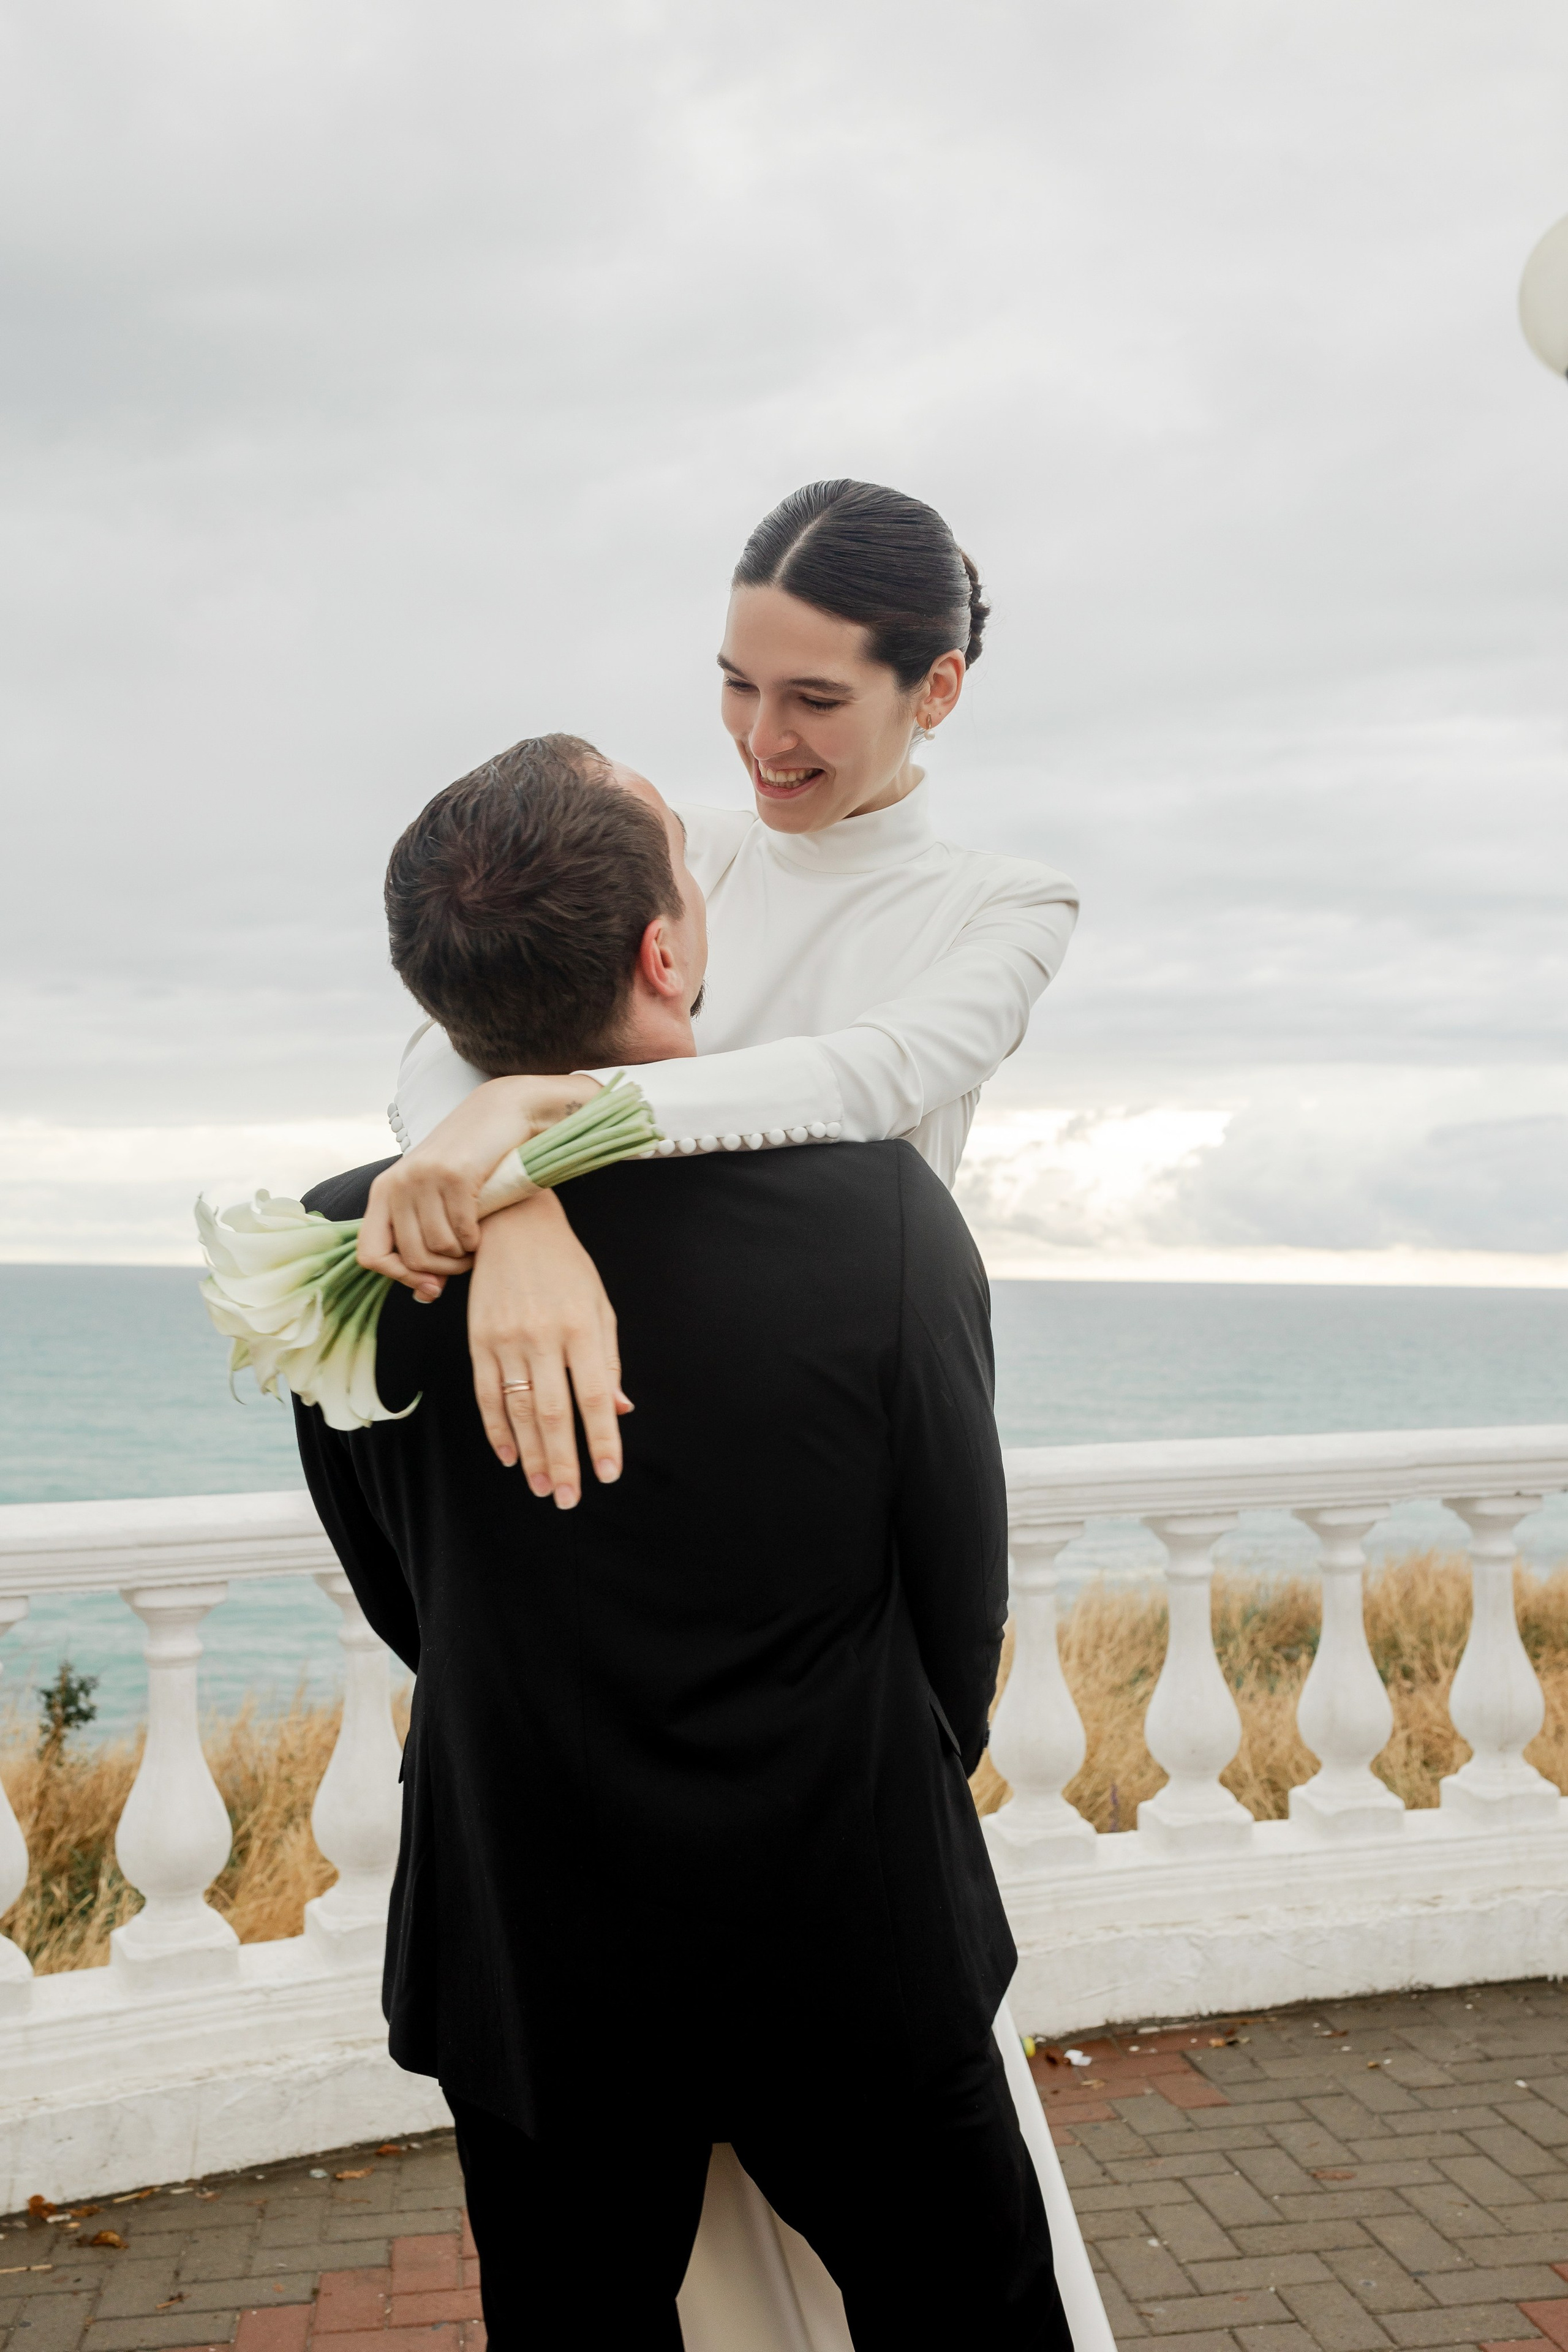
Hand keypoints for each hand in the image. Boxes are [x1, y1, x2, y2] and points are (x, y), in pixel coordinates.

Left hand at [358, 1073, 600, 1292]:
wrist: (501, 1113)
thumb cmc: (470, 1162)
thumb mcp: (435, 1197)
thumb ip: (423, 1240)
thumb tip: (424, 1294)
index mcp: (383, 1190)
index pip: (369, 1254)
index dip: (398, 1278)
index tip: (429, 1285)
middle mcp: (396, 1183)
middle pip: (410, 1257)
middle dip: (442, 1271)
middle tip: (463, 1262)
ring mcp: (424, 1177)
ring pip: (438, 1247)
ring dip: (462, 1256)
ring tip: (474, 1245)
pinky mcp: (454, 1174)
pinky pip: (462, 1230)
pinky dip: (475, 1240)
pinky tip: (482, 1229)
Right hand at [468, 1190, 630, 1505]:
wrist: (512, 1224)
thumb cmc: (566, 1268)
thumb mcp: (599, 1306)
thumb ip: (608, 1362)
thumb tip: (621, 1410)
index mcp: (581, 1328)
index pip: (594, 1397)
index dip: (601, 1440)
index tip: (608, 1475)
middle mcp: (543, 1337)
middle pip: (554, 1413)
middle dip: (561, 1461)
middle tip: (567, 1499)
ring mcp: (506, 1339)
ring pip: (518, 1410)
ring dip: (530, 1454)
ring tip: (541, 1487)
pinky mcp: (478, 1340)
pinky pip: (486, 1394)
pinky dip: (496, 1430)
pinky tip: (509, 1456)